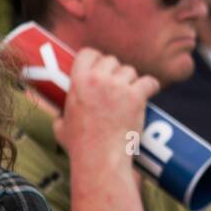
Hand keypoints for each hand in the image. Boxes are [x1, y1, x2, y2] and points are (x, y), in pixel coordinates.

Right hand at [53, 49, 159, 170]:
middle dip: (115, 72)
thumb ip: (60, 115)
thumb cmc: (80, 145)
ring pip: (131, 71)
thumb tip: (59, 116)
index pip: (88, 53)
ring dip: (132, 81)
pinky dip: (151, 87)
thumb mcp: (60, 126)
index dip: (96, 58)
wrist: (99, 157)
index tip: (101, 67)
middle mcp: (98, 79)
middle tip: (117, 86)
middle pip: (112, 61)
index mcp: (77, 81)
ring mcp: (118, 87)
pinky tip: (150, 92)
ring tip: (130, 95)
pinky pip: (149, 82)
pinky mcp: (136, 96)